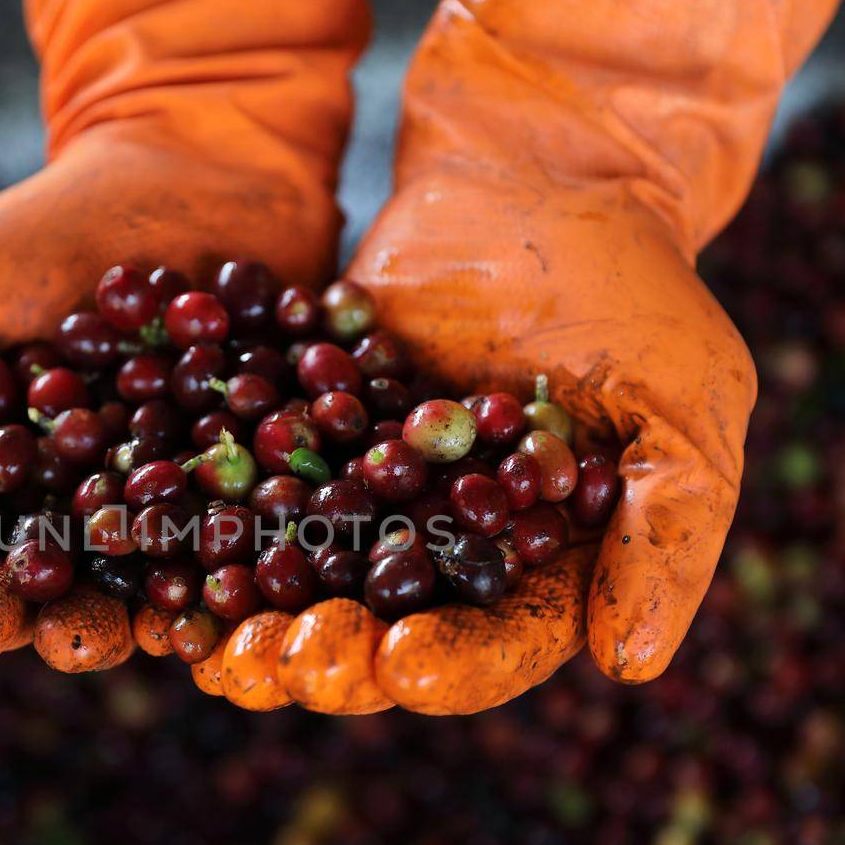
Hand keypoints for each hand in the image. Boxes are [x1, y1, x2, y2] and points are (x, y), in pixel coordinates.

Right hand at [0, 0, 366, 667]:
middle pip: (25, 590)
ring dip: (99, 625)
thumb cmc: (49, 228)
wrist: (195, 166)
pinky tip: (195, 609)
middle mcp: (68, 513)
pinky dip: (213, 585)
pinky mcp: (244, 498)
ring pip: (123, 593)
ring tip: (81, 635)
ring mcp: (158, 514)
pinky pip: (229, 556)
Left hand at [196, 0, 840, 712]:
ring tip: (213, 646)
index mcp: (537, 568)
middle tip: (281, 667)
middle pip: (382, 636)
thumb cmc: (631, 288)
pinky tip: (163, 559)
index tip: (405, 668)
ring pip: (302, 586)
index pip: (498, 644)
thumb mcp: (681, 404)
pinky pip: (248, 496)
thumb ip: (668, 529)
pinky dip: (207, 529)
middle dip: (329, 663)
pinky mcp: (297, 442)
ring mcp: (361, 501)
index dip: (453, 669)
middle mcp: (440, 553)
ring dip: (253, 625)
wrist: (531, 175)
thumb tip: (633, 665)